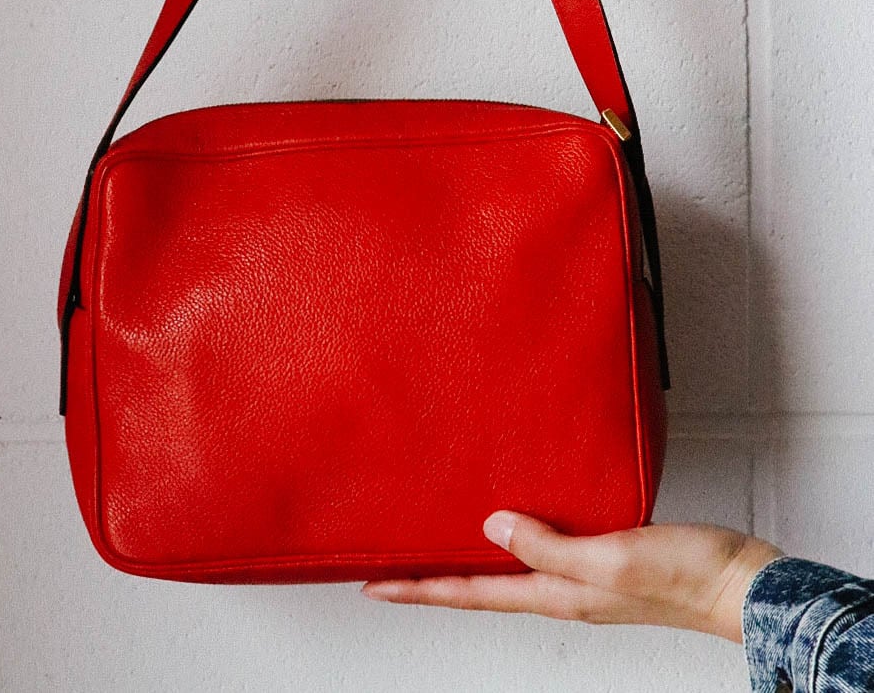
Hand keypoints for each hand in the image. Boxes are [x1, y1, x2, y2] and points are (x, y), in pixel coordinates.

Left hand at [361, 510, 784, 642]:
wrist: (741, 581)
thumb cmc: (684, 576)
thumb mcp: (609, 558)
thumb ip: (548, 545)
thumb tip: (490, 525)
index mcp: (557, 595)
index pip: (471, 594)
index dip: (420, 590)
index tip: (374, 586)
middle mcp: (562, 591)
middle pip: (481, 588)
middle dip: (432, 581)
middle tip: (389, 568)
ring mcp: (583, 578)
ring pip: (509, 571)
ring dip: (469, 561)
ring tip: (436, 542)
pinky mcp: (604, 558)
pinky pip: (544, 550)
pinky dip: (516, 539)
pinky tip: (513, 520)